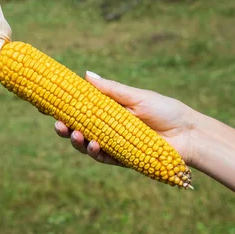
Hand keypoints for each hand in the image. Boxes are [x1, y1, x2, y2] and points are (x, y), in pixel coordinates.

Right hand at [54, 71, 196, 165]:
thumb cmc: (165, 110)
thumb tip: (85, 74)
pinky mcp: (122, 159)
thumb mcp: (135, 96)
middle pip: (78, 129)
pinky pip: (103, 158)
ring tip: (76, 135)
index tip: (46, 105)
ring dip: (77, 141)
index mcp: (107, 110)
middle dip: (64, 128)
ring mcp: (113, 144)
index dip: (62, 109)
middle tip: (59, 125)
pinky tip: (95, 146)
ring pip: (86, 145)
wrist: (189, 134)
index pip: (79, 110)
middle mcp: (107, 128)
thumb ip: (110, 90)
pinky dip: (96, 153)